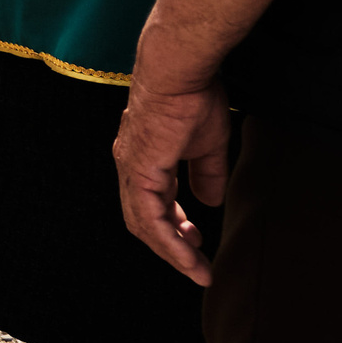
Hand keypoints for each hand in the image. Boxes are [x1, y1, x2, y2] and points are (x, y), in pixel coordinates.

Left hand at [114, 71, 231, 284]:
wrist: (179, 72)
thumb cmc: (192, 97)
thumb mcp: (206, 144)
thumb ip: (206, 174)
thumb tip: (210, 202)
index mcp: (144, 158)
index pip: (152, 203)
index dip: (173, 227)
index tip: (195, 241)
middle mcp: (131, 166)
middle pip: (144, 219)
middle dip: (171, 245)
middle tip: (196, 263)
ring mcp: (132, 169)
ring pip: (145, 224)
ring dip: (172, 252)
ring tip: (198, 270)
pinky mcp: (140, 171)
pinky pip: (151, 218)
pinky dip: (169, 242)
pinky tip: (189, 257)